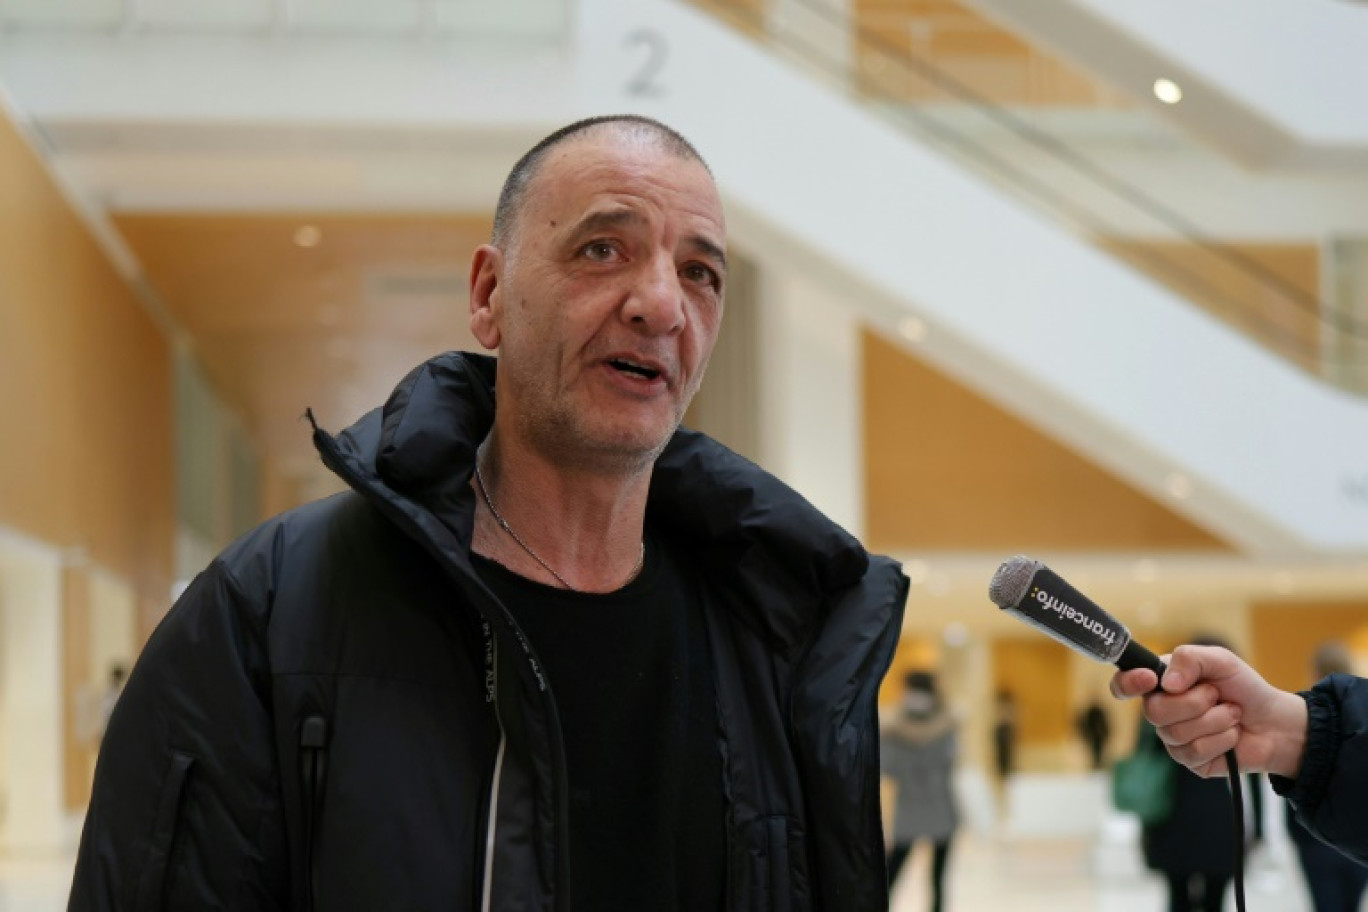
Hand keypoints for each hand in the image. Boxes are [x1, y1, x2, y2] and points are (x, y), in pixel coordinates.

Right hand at [1110, 645, 1308, 778]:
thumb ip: (1190, 659)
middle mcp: (1162, 711)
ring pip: (1176, 733)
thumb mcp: (1221, 660)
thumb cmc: (1244, 688)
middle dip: (1193, 702)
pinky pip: (1194, 751)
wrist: (1275, 722)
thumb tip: (1166, 683)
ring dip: (1214, 720)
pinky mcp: (1191, 761)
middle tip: (1216, 695)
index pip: (1124, 685)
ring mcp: (1174, 739)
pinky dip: (1221, 740)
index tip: (1149, 679)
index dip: (1128, 683)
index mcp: (1162, 683)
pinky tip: (1231, 735)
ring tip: (1231, 714)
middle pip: (1154, 711)